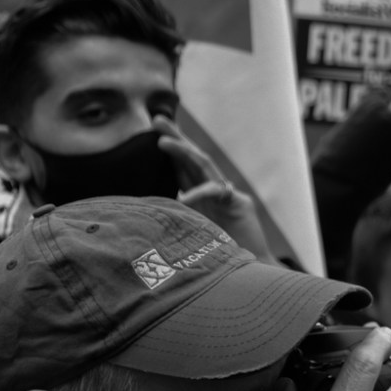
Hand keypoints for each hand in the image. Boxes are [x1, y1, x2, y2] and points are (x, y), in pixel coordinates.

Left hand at [153, 117, 277, 262]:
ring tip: (163, 142)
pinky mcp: (241, 204)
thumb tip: (141, 211)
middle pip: (194, 158)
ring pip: (205, 166)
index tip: (150, 131)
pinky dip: (199, 193)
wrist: (250, 270)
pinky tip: (183, 196)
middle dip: (176, 137)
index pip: (183, 166)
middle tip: (157, 120)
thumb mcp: (188, 232)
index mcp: (201, 196)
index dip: (169, 149)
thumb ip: (173, 218)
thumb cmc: (218, 255)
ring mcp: (229, 195)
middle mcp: (215, 190)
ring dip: (183, 152)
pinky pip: (216, 192)